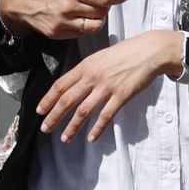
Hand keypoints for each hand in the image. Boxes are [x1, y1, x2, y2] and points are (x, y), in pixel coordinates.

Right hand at [0, 0, 129, 39]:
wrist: (18, 1)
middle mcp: (68, 7)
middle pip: (101, 13)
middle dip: (106, 8)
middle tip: (101, 2)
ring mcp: (62, 23)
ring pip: (94, 26)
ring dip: (98, 20)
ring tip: (91, 13)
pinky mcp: (57, 34)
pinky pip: (80, 33)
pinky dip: (84, 27)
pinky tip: (78, 19)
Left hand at [36, 29, 174, 142]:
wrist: (148, 51)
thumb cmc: (124, 53)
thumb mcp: (99, 57)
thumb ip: (86, 70)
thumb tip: (72, 84)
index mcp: (85, 66)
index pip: (61, 85)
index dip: (48, 99)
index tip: (39, 110)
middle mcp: (92, 77)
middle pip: (67, 100)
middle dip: (54, 116)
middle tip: (45, 129)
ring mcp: (107, 87)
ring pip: (84, 111)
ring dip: (72, 127)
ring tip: (64, 139)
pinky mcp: (121, 96)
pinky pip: (106, 115)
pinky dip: (97, 129)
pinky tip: (91, 138)